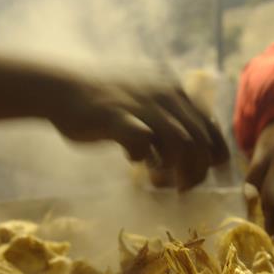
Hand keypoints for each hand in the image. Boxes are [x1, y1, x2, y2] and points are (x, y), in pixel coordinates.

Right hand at [50, 75, 229, 190]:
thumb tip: (188, 142)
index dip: (214, 152)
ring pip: (181, 143)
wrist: (59, 88)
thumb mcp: (141, 93)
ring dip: (176, 169)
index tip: (207, 171)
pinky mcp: (118, 118)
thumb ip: (165, 110)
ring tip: (161, 182)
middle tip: (184, 187)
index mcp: (171, 87)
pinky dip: (144, 159)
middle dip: (197, 169)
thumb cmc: (99, 97)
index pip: (209, 123)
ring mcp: (141, 105)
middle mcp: (163, 93)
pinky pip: (144, 144)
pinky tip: (134, 163)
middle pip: (199, 138)